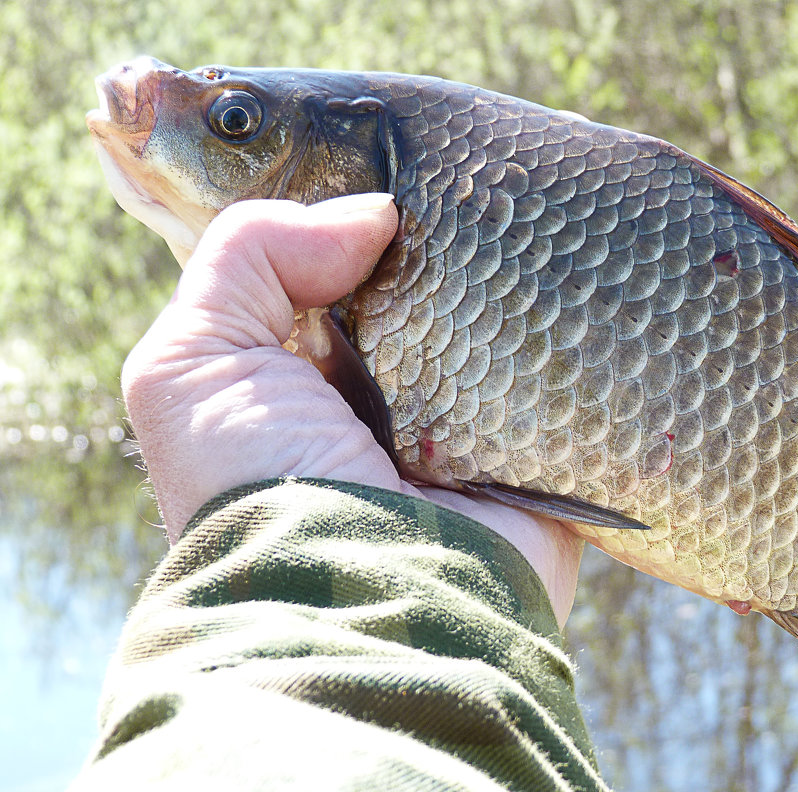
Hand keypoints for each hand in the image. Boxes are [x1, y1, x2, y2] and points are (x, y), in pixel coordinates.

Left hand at [122, 195, 581, 625]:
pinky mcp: (538, 454)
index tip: (399, 160)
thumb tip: (377, 214)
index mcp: (306, 374)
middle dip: (449, 239)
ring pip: (500, 324)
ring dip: (515, 283)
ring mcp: (466, 428)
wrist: (368, 608)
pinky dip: (572, 337)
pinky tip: (589, 278)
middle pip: (427, 289)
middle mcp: (386, 399)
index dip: (359, 215)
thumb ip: (247, 257)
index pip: (339, 270)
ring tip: (543, 217)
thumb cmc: (263, 487)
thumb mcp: (192, 363)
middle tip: (484, 180)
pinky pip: (564, 377)